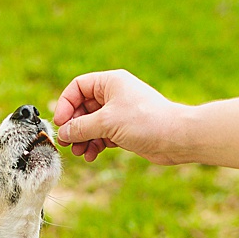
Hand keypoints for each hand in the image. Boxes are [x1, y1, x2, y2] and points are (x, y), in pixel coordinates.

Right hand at [52, 69, 190, 163]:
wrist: (177, 137)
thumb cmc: (146, 121)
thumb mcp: (106, 122)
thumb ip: (80, 127)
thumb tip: (62, 133)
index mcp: (111, 82)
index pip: (78, 87)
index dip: (65, 104)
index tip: (61, 123)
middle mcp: (114, 95)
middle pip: (82, 108)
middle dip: (74, 127)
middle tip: (67, 142)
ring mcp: (119, 112)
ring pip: (90, 124)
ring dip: (82, 139)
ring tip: (80, 152)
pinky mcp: (124, 129)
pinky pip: (101, 135)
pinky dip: (94, 145)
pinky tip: (92, 155)